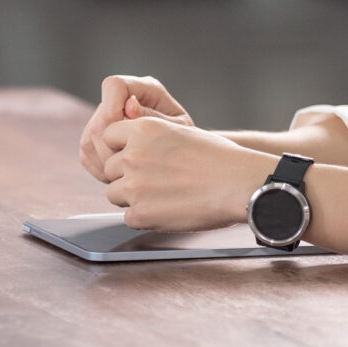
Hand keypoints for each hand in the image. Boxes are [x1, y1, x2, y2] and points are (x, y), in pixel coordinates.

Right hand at [79, 75, 190, 182]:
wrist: (186, 157)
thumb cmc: (187, 141)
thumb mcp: (178, 130)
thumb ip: (155, 118)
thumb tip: (129, 107)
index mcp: (144, 88)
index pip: (114, 86)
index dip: (114, 108)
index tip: (127, 135)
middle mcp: (120, 100)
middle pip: (99, 120)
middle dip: (112, 149)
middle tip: (131, 169)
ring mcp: (104, 118)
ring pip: (89, 140)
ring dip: (106, 163)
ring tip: (129, 175)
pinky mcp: (94, 139)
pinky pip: (86, 154)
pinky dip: (100, 170)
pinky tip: (120, 177)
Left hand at [99, 116, 275, 231]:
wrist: (239, 184)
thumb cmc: (218, 158)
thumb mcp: (179, 131)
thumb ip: (147, 138)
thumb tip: (124, 146)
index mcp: (143, 129)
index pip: (108, 137)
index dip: (121, 148)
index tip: (137, 158)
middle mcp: (133, 155)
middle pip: (109, 169)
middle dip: (126, 175)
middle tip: (156, 181)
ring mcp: (135, 185)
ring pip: (114, 194)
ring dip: (133, 197)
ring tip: (164, 195)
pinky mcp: (140, 213)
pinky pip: (128, 217)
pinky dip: (144, 217)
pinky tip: (168, 210)